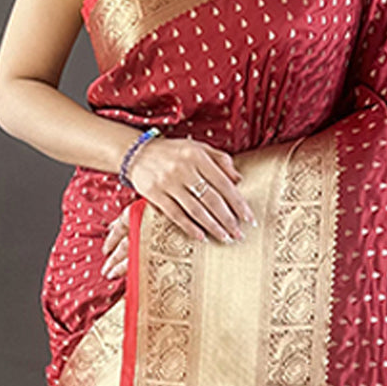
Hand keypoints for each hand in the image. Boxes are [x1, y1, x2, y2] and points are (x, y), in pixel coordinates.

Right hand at [100, 137, 255, 280]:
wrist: (137, 152)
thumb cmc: (173, 151)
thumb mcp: (198, 148)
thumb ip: (220, 160)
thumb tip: (239, 180)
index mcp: (198, 156)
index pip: (223, 183)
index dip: (238, 202)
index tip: (250, 218)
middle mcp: (184, 169)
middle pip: (211, 199)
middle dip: (228, 219)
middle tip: (240, 234)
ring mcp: (168, 182)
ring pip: (195, 209)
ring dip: (212, 226)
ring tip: (225, 238)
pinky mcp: (154, 194)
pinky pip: (175, 214)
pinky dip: (189, 227)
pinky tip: (201, 237)